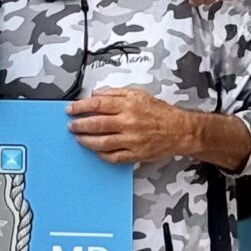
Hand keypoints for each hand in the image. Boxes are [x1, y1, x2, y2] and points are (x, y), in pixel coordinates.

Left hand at [67, 87, 188, 164]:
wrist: (180, 130)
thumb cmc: (161, 112)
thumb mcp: (138, 94)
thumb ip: (115, 93)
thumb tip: (96, 94)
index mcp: (128, 105)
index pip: (97, 104)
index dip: (80, 107)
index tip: (70, 109)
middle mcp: (129, 122)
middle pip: (96, 124)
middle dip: (79, 125)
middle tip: (71, 125)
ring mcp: (132, 140)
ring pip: (102, 142)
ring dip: (86, 141)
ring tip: (79, 138)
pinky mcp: (135, 154)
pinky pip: (114, 157)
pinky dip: (102, 155)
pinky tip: (96, 151)